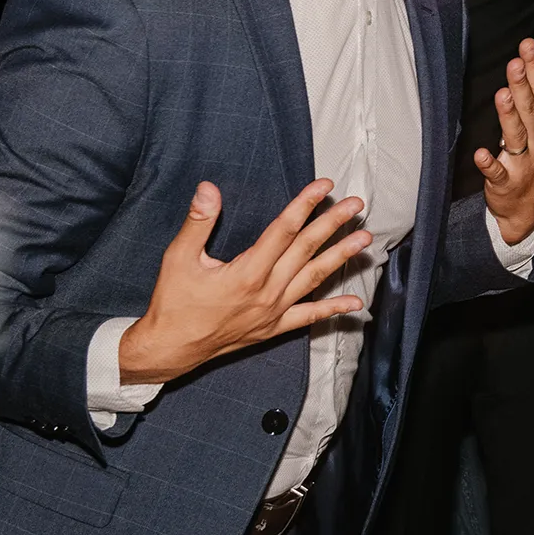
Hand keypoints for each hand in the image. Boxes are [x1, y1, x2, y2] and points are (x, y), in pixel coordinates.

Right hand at [118, 179, 372, 384]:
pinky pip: (308, 317)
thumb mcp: (178, 258)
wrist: (168, 349)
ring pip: (313, 279)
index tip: (324, 186)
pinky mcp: (273, 328)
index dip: (304, 205)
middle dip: (333, 224)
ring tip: (364, 240)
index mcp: (246, 272)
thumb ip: (198, 222)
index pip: (283, 231)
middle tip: (356, 204)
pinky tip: (355, 304)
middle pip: (306, 250)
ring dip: (340, 258)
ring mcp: (273, 312)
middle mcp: (266, 292)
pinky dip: (332, 309)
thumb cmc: (173, 302)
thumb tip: (208, 188)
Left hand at [476, 38, 533, 245]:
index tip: (529, 46)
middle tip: (516, 63)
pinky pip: (497, 172)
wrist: (530, 209)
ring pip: (516, 136)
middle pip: (530, 109)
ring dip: (509, 117)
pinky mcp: (506, 182)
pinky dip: (490, 163)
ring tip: (503, 95)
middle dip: (523, 85)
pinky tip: (481, 153)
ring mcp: (523, 162)